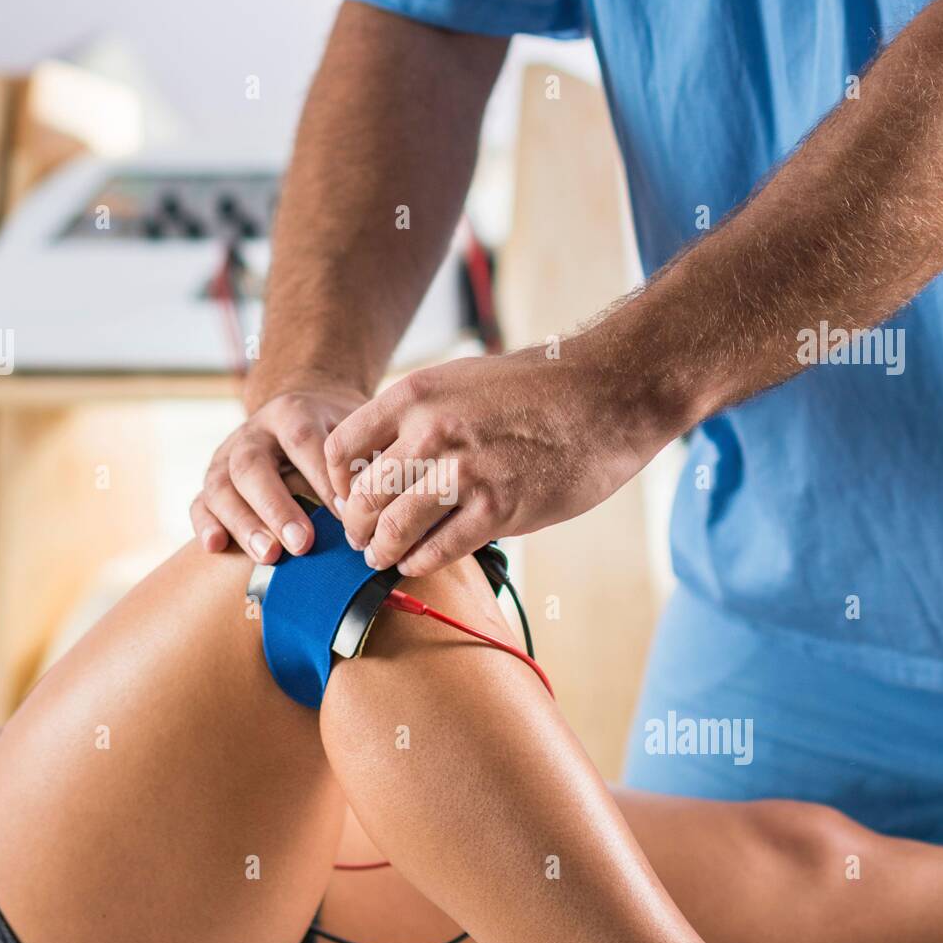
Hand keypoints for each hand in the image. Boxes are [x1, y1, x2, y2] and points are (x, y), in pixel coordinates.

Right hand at [190, 384, 366, 562]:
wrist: (300, 412)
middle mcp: (254, 432)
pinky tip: (215, 547)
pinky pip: (199, 500)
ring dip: (243, 522)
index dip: (322, 477)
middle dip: (276, 506)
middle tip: (302, 543)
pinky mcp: (213, 479)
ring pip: (221, 485)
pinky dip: (204, 524)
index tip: (346, 512)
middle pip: (252, 465)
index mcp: (292, 413)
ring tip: (268, 555)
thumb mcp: (356, 429)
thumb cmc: (338, 432)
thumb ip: (365, 459)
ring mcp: (227, 455)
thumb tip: (384, 504)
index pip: (303, 440)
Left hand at [324, 339, 648, 576]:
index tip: (346, 500)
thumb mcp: (460, 380)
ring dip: (382, 551)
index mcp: (414, 395)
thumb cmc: (537, 388)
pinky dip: (421, 563)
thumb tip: (382, 458)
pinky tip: (419, 562)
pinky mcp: (498, 508)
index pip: (339, 449)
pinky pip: (438, 549)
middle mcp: (431, 431)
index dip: (335, 484)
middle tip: (361, 540)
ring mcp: (463, 471)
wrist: (607, 394)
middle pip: (362, 496)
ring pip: (394, 528)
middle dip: (356, 526)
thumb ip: (418, 415)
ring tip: (382, 557)